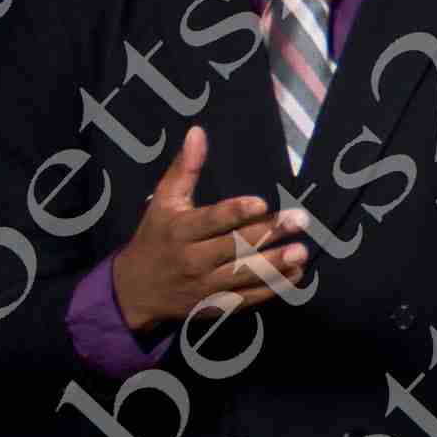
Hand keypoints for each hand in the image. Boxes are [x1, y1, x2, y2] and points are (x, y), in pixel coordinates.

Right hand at [109, 128, 307, 334]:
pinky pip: (247, 298)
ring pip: (243, 274)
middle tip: (300, 220)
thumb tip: (198, 132)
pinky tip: (296, 275)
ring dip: (274, 264)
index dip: (235, 212)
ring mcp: (205, 284)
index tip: (261, 203)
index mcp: (180, 230)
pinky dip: (273, 288)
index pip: (210, 221)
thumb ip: (185, 169)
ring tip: (301, 252)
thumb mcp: (163, 201)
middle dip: (268, 233)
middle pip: (233, 246)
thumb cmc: (156, 237)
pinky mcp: (216, 304)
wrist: (135, 291)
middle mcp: (192, 258)